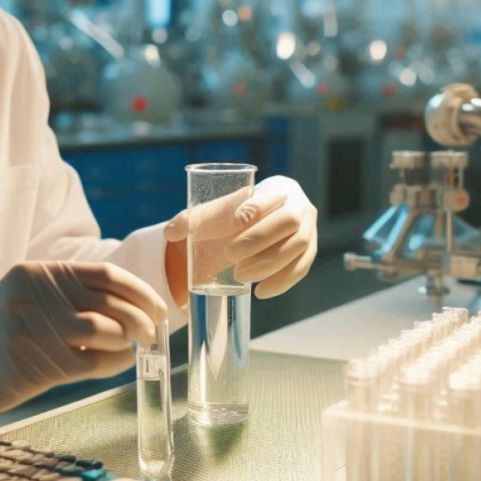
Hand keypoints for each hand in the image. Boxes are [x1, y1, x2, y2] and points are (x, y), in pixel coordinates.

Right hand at [0, 261, 167, 429]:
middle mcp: (34, 296)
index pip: (105, 274)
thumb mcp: (26, 296)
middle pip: (108, 304)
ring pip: (100, 334)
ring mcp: (28, 330)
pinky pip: (84, 364)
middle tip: (154, 332)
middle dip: (141, 320)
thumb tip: (132, 308)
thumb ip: (69, 295)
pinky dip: (109, 364)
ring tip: (130, 349)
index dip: (141, 292)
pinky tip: (112, 363)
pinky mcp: (25, 365)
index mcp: (38, 273)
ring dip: (126, 344)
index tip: (160, 307)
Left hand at [165, 175, 317, 298]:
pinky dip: (282, 282)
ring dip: (269, 263)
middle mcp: (299, 206)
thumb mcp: (221, 210)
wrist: (266, 220)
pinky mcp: (308, 252)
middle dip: (259, 240)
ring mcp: (309, 230)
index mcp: (278, 188)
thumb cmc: (239, 214)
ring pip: (297, 247)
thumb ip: (196, 219)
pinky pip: (300, 268)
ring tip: (240, 275)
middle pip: (288, 222)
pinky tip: (260, 292)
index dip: (255, 208)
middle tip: (230, 255)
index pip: (270, 196)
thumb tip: (170, 232)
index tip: (235, 221)